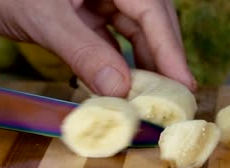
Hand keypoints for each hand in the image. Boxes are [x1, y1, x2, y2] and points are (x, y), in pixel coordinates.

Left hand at [0, 0, 195, 96]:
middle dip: (161, 58)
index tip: (183, 85)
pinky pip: (111, 40)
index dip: (170, 49)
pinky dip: (117, 64)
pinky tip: (123, 86)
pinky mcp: (85, 14)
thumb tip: (121, 90)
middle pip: (149, 20)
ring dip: (141, 65)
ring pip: (132, 32)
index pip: (151, 8)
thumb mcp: (46, 19)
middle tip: (173, 97)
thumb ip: (84, 52)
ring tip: (152, 97)